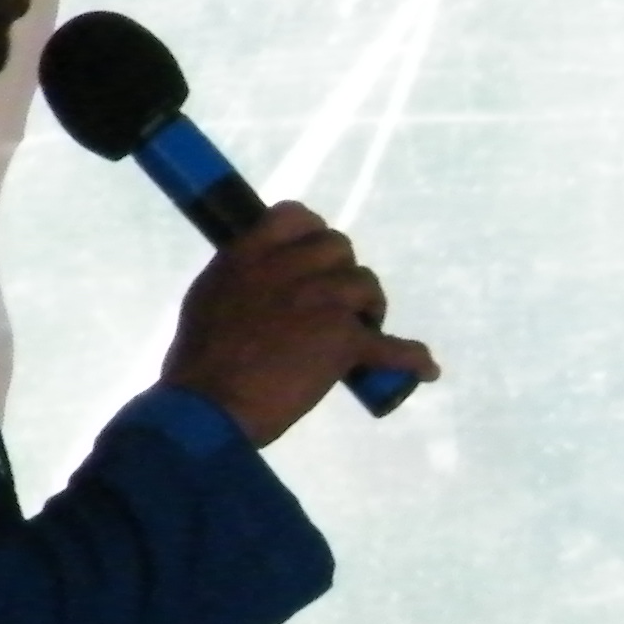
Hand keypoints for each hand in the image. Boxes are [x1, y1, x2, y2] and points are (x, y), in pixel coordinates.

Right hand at [160, 200, 438, 446]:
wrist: (210, 406)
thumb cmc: (199, 362)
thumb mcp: (209, 298)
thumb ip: (242, 279)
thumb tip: (262, 278)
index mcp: (250, 255)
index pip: (296, 217)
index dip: (313, 235)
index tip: (315, 257)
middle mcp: (290, 269)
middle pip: (340, 248)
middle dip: (342, 272)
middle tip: (336, 302)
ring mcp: (322, 302)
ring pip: (367, 285)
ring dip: (368, 308)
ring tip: (362, 332)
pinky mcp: (345, 341)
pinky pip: (394, 347)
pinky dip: (413, 360)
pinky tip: (424, 369)